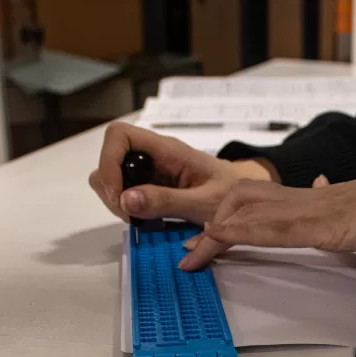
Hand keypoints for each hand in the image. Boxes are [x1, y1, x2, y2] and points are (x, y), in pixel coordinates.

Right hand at [89, 122, 276, 224]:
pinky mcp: (150, 185)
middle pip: (110, 159)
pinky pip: (126, 193)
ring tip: (141, 220)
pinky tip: (147, 221)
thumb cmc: (232, 193)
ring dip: (118, 202)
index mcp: (166, 149)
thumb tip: (126, 199)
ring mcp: (150, 170)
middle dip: (111, 189)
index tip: (119, 195)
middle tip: (131, 216)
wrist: (246, 197)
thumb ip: (166, 200)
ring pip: (113, 178)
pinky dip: (128, 209)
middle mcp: (153, 155)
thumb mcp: (203, 202)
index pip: (119, 135)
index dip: (108, 162)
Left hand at [180, 161, 355, 270]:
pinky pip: (275, 227)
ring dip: (209, 229)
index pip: (254, 204)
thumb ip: (339, 209)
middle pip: (237, 200)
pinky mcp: (326, 223)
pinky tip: (219, 238)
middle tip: (179, 244)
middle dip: (201, 219)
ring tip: (186, 251)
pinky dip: (242, 233)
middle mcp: (305, 197)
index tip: (199, 237)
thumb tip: (329, 197)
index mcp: (311, 198)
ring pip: (246, 210)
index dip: (221, 217)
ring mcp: (313, 208)